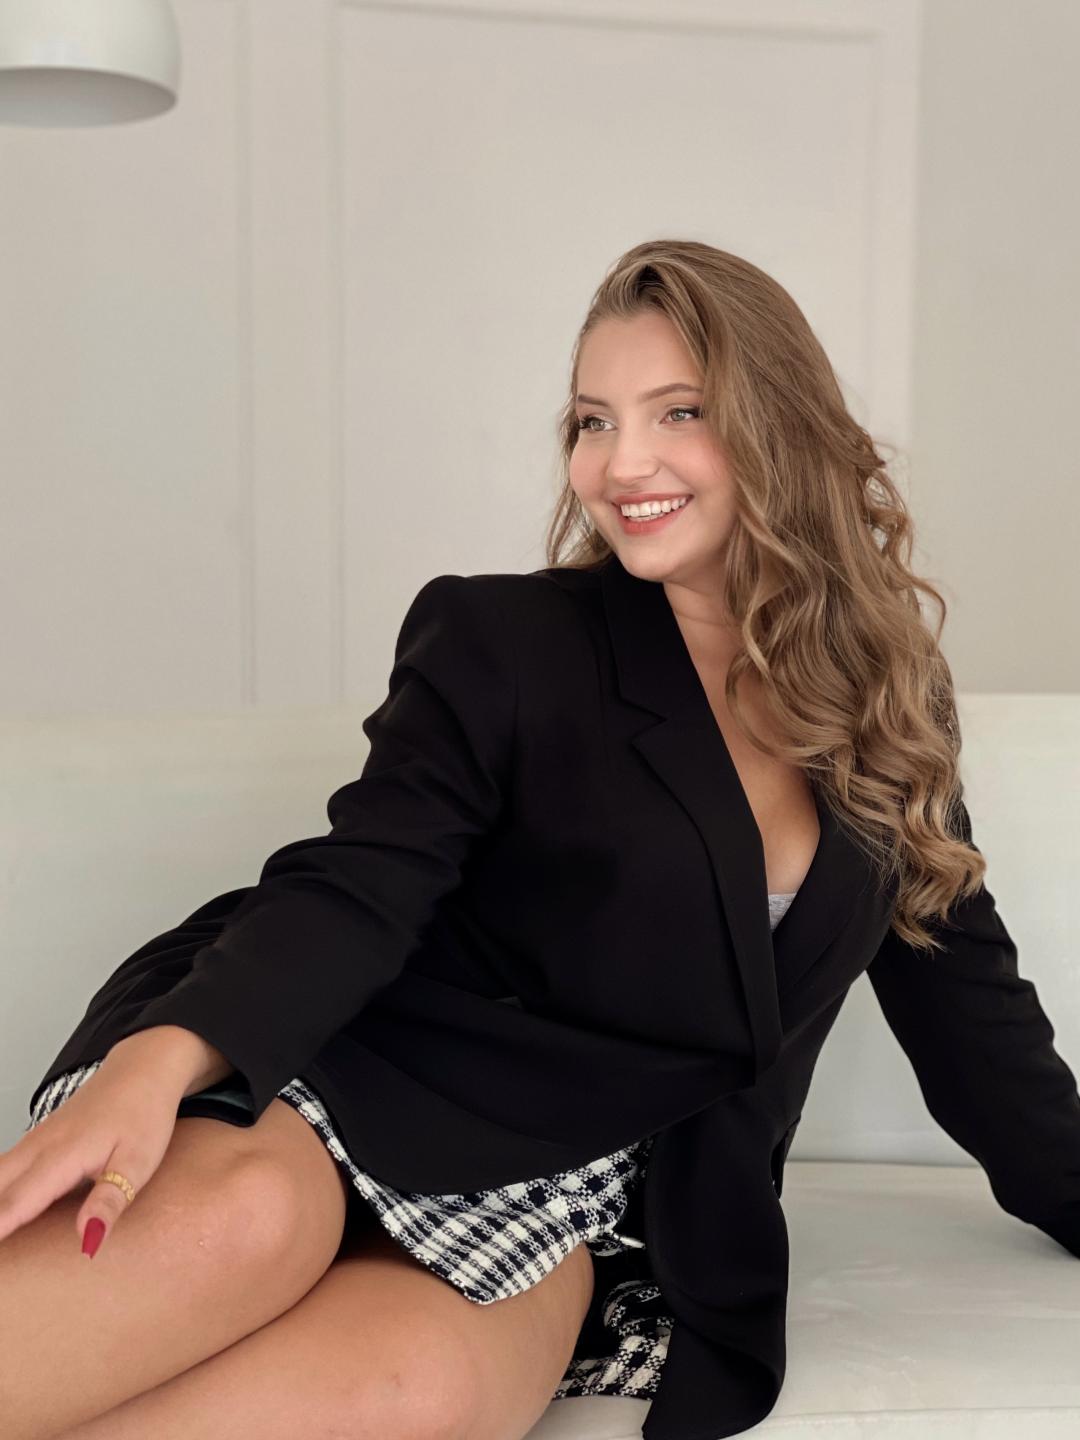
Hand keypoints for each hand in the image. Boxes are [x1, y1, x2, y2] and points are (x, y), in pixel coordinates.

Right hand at [0, 1047, 186, 1258]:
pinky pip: (3, 1167)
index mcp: (62, 1156)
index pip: (15, 1204)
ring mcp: (35, 1140)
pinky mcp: (38, 1139)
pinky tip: (1, 1203)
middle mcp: (39, 1147)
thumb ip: (109, 1200)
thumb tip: (87, 1240)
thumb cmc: (144, 1114)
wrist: (145, 1068)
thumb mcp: (138, 1161)